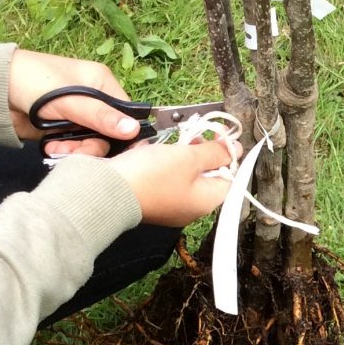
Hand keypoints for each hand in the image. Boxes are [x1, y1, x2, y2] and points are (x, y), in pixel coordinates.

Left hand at [8, 48, 139, 153]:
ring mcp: (78, 115)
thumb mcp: (70, 100)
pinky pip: (75, 146)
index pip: (125, 113)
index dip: (122, 133)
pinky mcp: (63, 128)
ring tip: (57, 149)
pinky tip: (51, 148)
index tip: (113, 149)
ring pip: (91, 142)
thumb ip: (101, 117)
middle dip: (91, 145)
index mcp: (101, 83)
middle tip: (73, 151)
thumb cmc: (33, 82)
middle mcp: (93, 99)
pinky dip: (65, 151)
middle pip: (109, 133)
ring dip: (76, 150)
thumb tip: (133, 131)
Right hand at [109, 136, 242, 227]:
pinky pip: (164, 178)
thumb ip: (215, 153)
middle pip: (206, 176)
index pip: (229, 178)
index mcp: (206, 202)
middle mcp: (191, 208)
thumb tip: (236, 150)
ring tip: (168, 145)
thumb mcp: (189, 158)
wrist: (107, 191)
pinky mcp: (152, 200)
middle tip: (191, 136)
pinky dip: (160, 163)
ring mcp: (170, 206)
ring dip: (178, 155)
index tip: (217, 136)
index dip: (226, 155)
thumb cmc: (151, 176)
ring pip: (184, 175)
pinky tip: (150, 154)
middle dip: (200, 153)